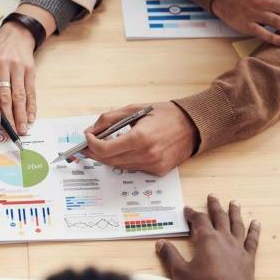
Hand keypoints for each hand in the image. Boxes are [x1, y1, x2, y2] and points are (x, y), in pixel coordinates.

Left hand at [0, 22, 36, 134]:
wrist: (14, 37)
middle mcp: (1, 66)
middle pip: (6, 96)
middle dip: (9, 116)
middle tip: (12, 131)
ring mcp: (17, 67)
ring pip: (20, 95)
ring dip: (21, 114)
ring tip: (22, 128)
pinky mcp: (30, 70)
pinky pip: (31, 91)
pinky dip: (31, 106)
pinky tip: (30, 117)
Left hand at [81, 102, 197, 175]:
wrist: (193, 125)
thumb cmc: (165, 114)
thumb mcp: (134, 109)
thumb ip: (109, 119)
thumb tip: (92, 130)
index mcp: (140, 137)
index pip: (105, 149)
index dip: (91, 144)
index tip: (87, 137)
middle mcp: (146, 155)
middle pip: (109, 160)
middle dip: (94, 153)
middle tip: (86, 146)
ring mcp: (153, 165)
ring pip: (119, 166)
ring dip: (107, 157)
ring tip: (101, 147)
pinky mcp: (158, 171)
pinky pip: (133, 168)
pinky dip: (123, 160)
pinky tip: (122, 151)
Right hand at [155, 195, 260, 279]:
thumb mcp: (181, 272)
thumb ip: (170, 256)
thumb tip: (160, 244)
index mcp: (207, 239)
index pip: (199, 220)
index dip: (192, 213)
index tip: (187, 209)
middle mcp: (224, 239)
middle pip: (219, 217)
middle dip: (215, 206)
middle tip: (212, 196)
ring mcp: (238, 248)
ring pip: (237, 225)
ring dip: (235, 212)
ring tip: (234, 203)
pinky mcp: (248, 258)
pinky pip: (252, 240)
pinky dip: (254, 231)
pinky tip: (256, 223)